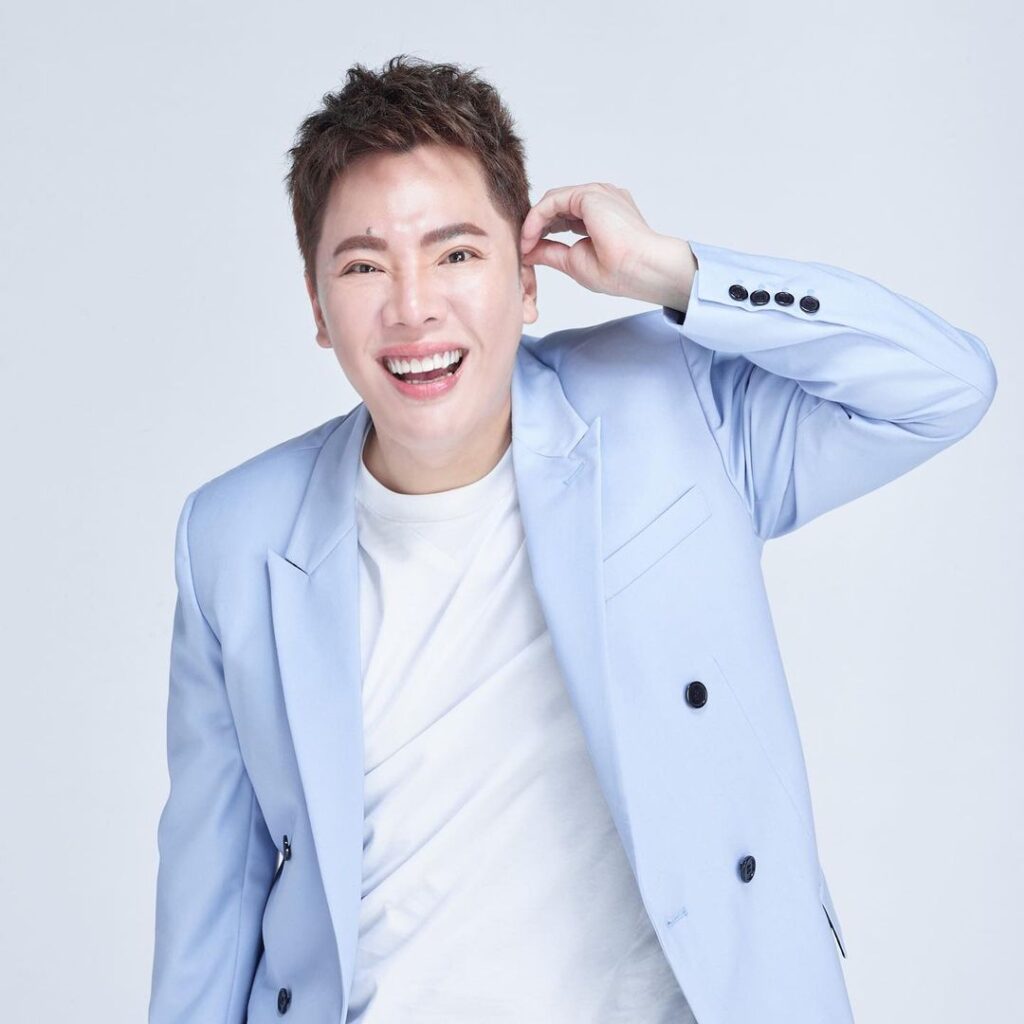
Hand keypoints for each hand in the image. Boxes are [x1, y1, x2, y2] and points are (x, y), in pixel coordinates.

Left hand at [519, 183, 694, 307]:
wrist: (642, 270)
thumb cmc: (621, 272)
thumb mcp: (574, 262)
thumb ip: (551, 252)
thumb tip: (527, 252)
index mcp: (602, 215)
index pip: (563, 217)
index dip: (542, 232)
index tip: (529, 252)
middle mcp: (600, 200)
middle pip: (556, 207)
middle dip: (536, 226)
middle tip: (522, 248)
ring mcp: (597, 194)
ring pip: (553, 202)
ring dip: (534, 223)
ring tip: (524, 245)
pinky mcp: (590, 195)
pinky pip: (552, 201)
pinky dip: (536, 218)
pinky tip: (529, 237)